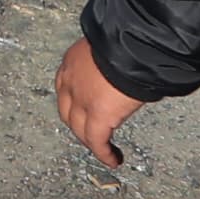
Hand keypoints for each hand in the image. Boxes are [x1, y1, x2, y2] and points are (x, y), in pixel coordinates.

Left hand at [55, 39, 144, 166]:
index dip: (75, 100)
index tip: (84, 107)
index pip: (67, 85)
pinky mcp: (97, 116)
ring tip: (103, 150)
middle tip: (92, 132)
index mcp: (74, 59)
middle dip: (78, 123)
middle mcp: (71, 80)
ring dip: (90, 141)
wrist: (132, 44)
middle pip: (67, 110)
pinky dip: (104, 153)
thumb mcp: (115, 45)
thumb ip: (114, 59)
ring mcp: (81, 100)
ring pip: (79, 128)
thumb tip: (130, 64)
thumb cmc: (130, 38)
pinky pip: (96, 141)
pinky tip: (113, 159)